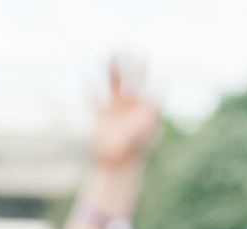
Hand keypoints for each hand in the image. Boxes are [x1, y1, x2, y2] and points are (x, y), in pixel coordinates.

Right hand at [89, 56, 158, 170]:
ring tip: (108, 53)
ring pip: (113, 84)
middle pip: (130, 78)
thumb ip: (151, 108)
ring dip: (111, 69)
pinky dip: (89, 90)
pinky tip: (85, 79)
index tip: (144, 53)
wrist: (118, 165)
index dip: (146, 68)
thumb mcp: (145, 128)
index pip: (148, 82)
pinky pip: (95, 99)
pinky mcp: (103, 116)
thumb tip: (161, 89)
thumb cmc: (135, 149)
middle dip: (129, 63)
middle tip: (126, 46)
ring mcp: (117, 109)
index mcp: (144, 106)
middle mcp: (132, 105)